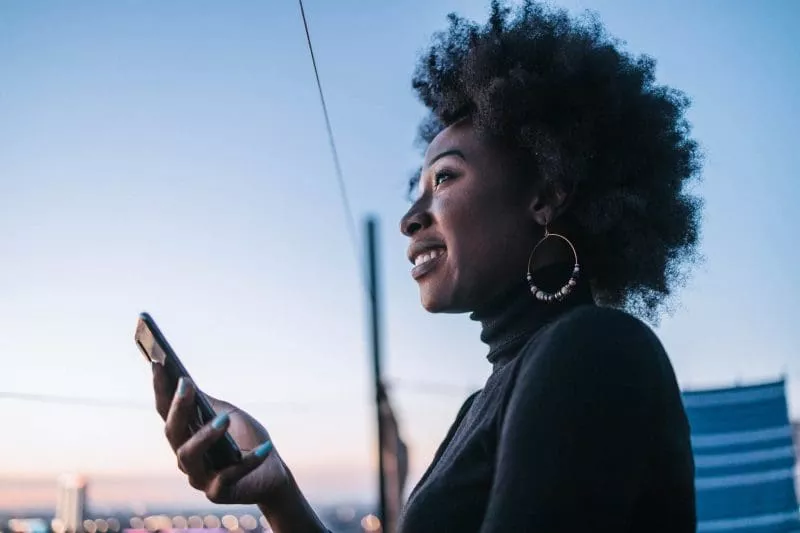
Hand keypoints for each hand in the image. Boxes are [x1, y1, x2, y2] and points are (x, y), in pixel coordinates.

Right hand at [152, 364, 289, 504]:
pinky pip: (229, 476)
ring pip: (189, 456)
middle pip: (173, 432)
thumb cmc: (246, 439)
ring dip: (205, 435)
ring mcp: (199, 477)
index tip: (158, 363)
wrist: (271, 472)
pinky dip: (249, 461)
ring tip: (225, 419)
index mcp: (186, 435)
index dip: (160, 388)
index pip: (166, 411)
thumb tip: (183, 379)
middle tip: (186, 384)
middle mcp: (185, 457)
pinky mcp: (218, 493)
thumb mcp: (228, 414)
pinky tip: (265, 448)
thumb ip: (206, 403)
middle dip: (178, 407)